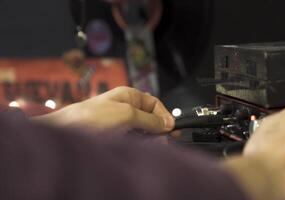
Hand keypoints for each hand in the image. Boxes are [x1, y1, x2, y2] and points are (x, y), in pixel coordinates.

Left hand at [32, 87, 174, 133]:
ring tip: (153, 146)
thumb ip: (149, 118)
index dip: (164, 115)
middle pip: (150, 118)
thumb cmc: (90, 118)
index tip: (170, 128)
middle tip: (164, 141)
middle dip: (158, 129)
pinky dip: (140, 145)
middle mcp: (125, 108)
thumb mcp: (126, 114)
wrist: (64, 133)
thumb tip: (167, 122)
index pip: (154, 103)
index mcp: (129, 96)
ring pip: (143, 131)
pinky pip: (133, 140)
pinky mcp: (115, 137)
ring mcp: (120, 123)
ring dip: (150, 139)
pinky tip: (141, 149)